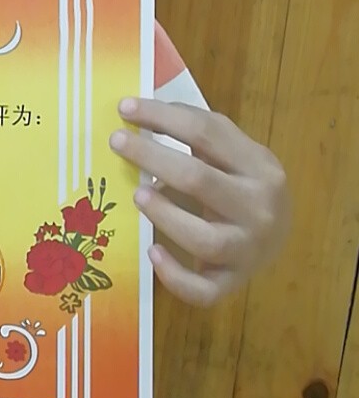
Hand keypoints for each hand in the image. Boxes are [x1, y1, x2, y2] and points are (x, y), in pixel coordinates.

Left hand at [109, 97, 290, 305]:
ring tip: (137, 196)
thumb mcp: (233, 152)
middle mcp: (259, 208)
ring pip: (205, 239)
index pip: (206, 133)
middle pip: (199, 180)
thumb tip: (140, 113)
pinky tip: (152, 252)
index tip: (125, 108)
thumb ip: (200, 133)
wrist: (280, 234)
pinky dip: (175, 277)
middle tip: (118, 143)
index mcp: (259, 166)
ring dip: (165, 216)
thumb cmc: (241, 183)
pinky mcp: (233, 282)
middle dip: (152, 158)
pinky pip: (204, 289)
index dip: (162, 117)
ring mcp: (249, 250)